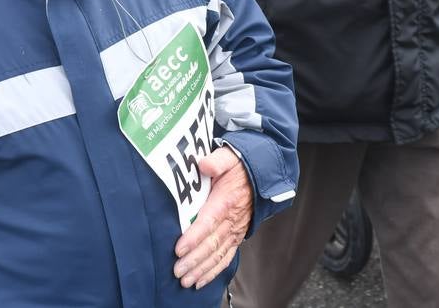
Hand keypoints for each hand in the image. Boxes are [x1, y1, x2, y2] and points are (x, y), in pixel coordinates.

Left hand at [173, 145, 252, 289]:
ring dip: (201, 269)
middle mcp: (231, 219)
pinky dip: (213, 271)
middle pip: (211, 243)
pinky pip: (226, 257)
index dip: (194, 237)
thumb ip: (216, 161)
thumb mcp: (229, 157)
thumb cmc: (240, 167)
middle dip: (194, 260)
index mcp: (226, 201)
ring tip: (185, 280)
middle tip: (177, 270)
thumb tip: (203, 164)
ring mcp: (235, 231)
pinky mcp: (236, 237)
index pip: (208, 221)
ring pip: (218, 254)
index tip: (179, 248)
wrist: (261, 174)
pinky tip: (200, 281)